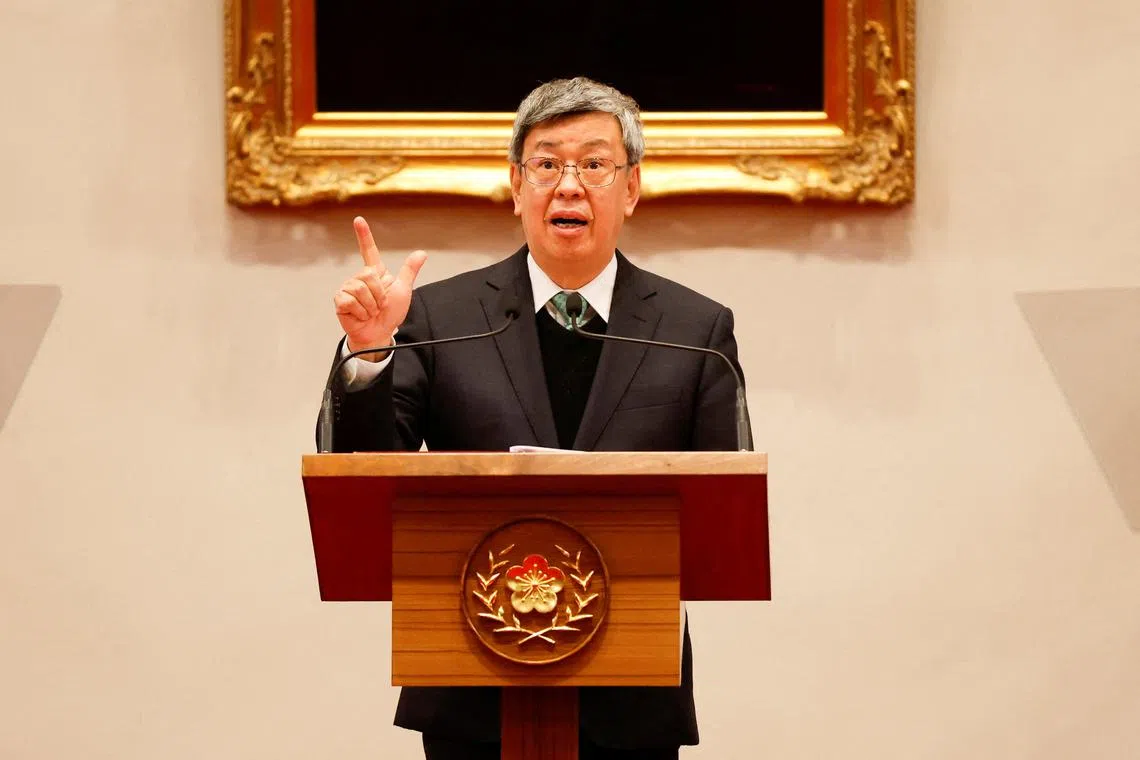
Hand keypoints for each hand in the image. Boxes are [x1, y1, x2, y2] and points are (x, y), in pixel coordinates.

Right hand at [334, 216, 426, 360]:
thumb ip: (409, 271)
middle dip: (380, 294)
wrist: (380, 333)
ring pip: (361, 288)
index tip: (359, 220)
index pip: (369, 251)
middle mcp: (360, 278)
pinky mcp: (340, 300)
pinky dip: (361, 311)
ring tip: (371, 311)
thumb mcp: (403, 290)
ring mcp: (348, 288)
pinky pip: (351, 300)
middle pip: (369, 274)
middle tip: (379, 305)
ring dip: (371, 305)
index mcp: (374, 273)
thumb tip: (421, 253)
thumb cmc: (390, 314)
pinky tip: (361, 315)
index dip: (364, 235)